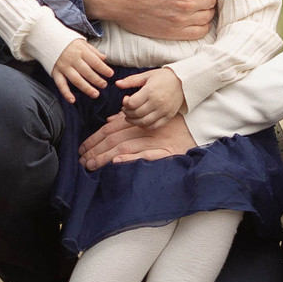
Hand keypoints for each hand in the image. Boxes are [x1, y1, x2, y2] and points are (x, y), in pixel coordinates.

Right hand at [52, 38, 111, 102]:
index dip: (104, 69)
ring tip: (96, 94)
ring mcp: (63, 67)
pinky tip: (72, 100)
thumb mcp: (82, 42)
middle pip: (87, 72)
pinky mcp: (55, 72)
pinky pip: (61, 84)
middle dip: (97, 80)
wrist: (47, 38)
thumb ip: (93, 51)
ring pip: (76, 80)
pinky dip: (66, 93)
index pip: (95, 61)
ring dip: (87, 88)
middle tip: (104, 85)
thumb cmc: (67, 41)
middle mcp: (73, 59)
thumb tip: (104, 58)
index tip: (111, 74)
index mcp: (81, 50)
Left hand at [79, 110, 195, 168]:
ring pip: (125, 147)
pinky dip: (131, 158)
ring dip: (106, 156)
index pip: (111, 129)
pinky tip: (117, 161)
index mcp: (139, 119)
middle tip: (81, 160)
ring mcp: (156, 140)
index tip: (81, 149)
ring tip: (91, 165)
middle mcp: (145, 128)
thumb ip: (129, 119)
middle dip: (95, 149)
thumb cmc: (173, 124)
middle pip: (114, 138)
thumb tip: (109, 121)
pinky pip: (147, 155)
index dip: (94, 139)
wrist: (201, 129)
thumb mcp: (150, 117)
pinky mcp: (167, 151)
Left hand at [117, 66, 186, 126]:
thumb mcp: (147, 75)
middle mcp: (157, 102)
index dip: (125, 103)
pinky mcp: (168, 117)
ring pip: (143, 122)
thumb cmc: (164, 77)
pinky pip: (154, 126)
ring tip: (130, 116)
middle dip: (127, 112)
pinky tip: (140, 121)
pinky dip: (144, 126)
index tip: (126, 99)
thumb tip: (117, 83)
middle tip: (125, 109)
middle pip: (136, 113)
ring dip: (133, 121)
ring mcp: (163, 111)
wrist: (184, 82)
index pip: (132, 103)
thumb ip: (131, 80)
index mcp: (150, 91)